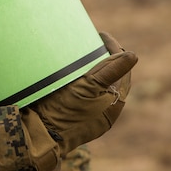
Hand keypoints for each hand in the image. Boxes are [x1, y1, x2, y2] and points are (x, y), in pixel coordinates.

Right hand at [32, 33, 136, 153]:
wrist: (37, 135)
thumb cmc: (64, 112)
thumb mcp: (87, 87)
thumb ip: (110, 71)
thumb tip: (133, 55)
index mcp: (113, 106)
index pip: (122, 72)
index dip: (115, 51)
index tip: (101, 35)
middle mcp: (103, 112)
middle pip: (110, 79)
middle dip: (104, 59)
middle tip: (92, 41)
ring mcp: (87, 115)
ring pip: (95, 86)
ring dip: (90, 69)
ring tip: (80, 53)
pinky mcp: (72, 115)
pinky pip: (81, 92)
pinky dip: (79, 79)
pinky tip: (69, 71)